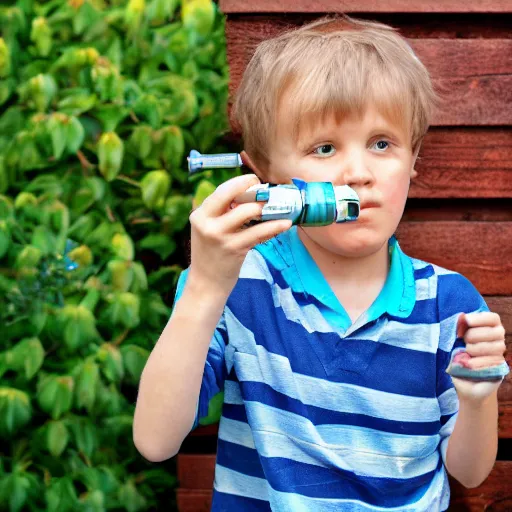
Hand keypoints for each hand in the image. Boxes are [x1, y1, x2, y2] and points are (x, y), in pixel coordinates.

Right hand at [188, 174, 291, 297]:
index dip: (240, 182)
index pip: (221, 191)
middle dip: (253, 190)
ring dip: (265, 207)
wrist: (206, 284)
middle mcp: (207, 223)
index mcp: (199, 215)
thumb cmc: (211, 254)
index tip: (254, 181)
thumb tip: (249, 197)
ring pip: (247, 212)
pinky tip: (286, 223)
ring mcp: (220, 236)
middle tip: (268, 192)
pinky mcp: (235, 249)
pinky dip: (275, 226)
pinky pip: (259, 233)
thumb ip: (222, 214)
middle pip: (232, 195)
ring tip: (279, 206)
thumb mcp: (208, 230)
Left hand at [451, 312, 507, 402]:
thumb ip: (459, 330)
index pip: (493, 318)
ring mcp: (500, 355)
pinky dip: (477, 363)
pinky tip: (468, 364)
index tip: (465, 321)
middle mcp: (498, 341)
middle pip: (495, 332)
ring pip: (495, 347)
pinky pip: (492, 362)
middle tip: (464, 341)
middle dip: (474, 335)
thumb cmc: (457, 357)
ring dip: (476, 349)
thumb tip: (460, 318)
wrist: (463, 383)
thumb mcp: (455, 342)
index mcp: (489, 329)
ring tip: (466, 353)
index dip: (480, 318)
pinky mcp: (499, 369)